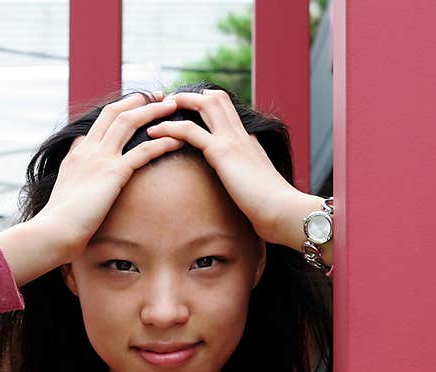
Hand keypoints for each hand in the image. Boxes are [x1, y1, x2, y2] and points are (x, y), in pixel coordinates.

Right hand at [38, 92, 183, 257]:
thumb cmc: (60, 220)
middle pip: (115, 112)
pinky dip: (163, 142)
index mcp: (77, 151)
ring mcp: (100, 158)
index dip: (122, 108)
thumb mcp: (66, 189)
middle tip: (160, 95)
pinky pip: (143, 151)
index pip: (101, 120)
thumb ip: (75, 172)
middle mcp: (88, 148)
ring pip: (129, 122)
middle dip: (139, 100)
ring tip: (173, 105)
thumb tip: (80, 166)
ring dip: (153, 111)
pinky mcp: (113, 173)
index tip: (139, 104)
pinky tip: (179, 140)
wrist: (54, 230)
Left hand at [145, 89, 318, 250]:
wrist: (282, 210)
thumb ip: (245, 179)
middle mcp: (241, 134)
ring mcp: (232, 140)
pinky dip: (169, 128)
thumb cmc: (271, 206)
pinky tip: (153, 133)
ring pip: (204, 104)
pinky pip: (190, 131)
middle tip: (167, 103)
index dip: (205, 104)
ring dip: (178, 103)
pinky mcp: (222, 152)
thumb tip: (238, 188)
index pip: (226, 110)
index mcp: (249, 140)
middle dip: (190, 96)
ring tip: (155, 111)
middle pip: (216, 98)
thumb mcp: (256, 187)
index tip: (186, 110)